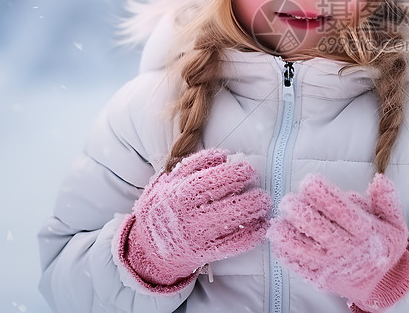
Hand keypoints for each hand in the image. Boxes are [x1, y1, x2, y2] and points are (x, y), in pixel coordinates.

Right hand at [117, 148, 270, 290]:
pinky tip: (261, 227)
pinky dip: (248, 237)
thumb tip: (223, 155)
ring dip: (249, 212)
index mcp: (175, 193)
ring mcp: (193, 236)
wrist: (146, 250)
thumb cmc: (160, 209)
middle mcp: (184, 215)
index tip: (247, 168)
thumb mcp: (166, 183)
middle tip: (259, 185)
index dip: (230, 172)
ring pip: (226, 223)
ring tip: (263, 203)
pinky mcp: (202, 253)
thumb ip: (191, 166)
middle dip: (243, 192)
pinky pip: (229, 246)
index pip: (206, 180)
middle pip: (218, 201)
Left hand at [267, 174, 408, 311]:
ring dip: (289, 236)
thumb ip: (387, 201)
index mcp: (366, 233)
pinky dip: (288, 256)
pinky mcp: (322, 279)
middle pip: (320, 230)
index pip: (342, 211)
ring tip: (278, 222)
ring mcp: (333, 266)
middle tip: (288, 200)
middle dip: (301, 213)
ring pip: (306, 250)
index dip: (324, 195)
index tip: (309, 181)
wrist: (383, 284)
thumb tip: (379, 179)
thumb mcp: (395, 223)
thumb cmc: (384, 247)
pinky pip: (301, 267)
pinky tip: (277, 243)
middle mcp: (349, 250)